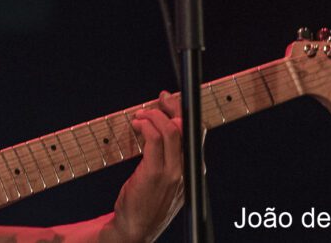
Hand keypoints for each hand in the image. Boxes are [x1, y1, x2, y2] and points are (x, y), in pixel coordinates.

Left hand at [108, 91, 184, 241]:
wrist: (135, 230)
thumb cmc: (147, 204)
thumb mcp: (165, 181)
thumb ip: (169, 158)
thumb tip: (163, 129)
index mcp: (192, 171)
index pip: (195, 133)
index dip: (182, 112)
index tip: (169, 100)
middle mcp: (187, 170)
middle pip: (186, 127)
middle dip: (172, 107)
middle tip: (157, 101)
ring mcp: (173, 173)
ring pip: (171, 130)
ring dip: (153, 116)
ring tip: (140, 116)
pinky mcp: (155, 174)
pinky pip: (154, 140)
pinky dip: (145, 126)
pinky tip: (137, 126)